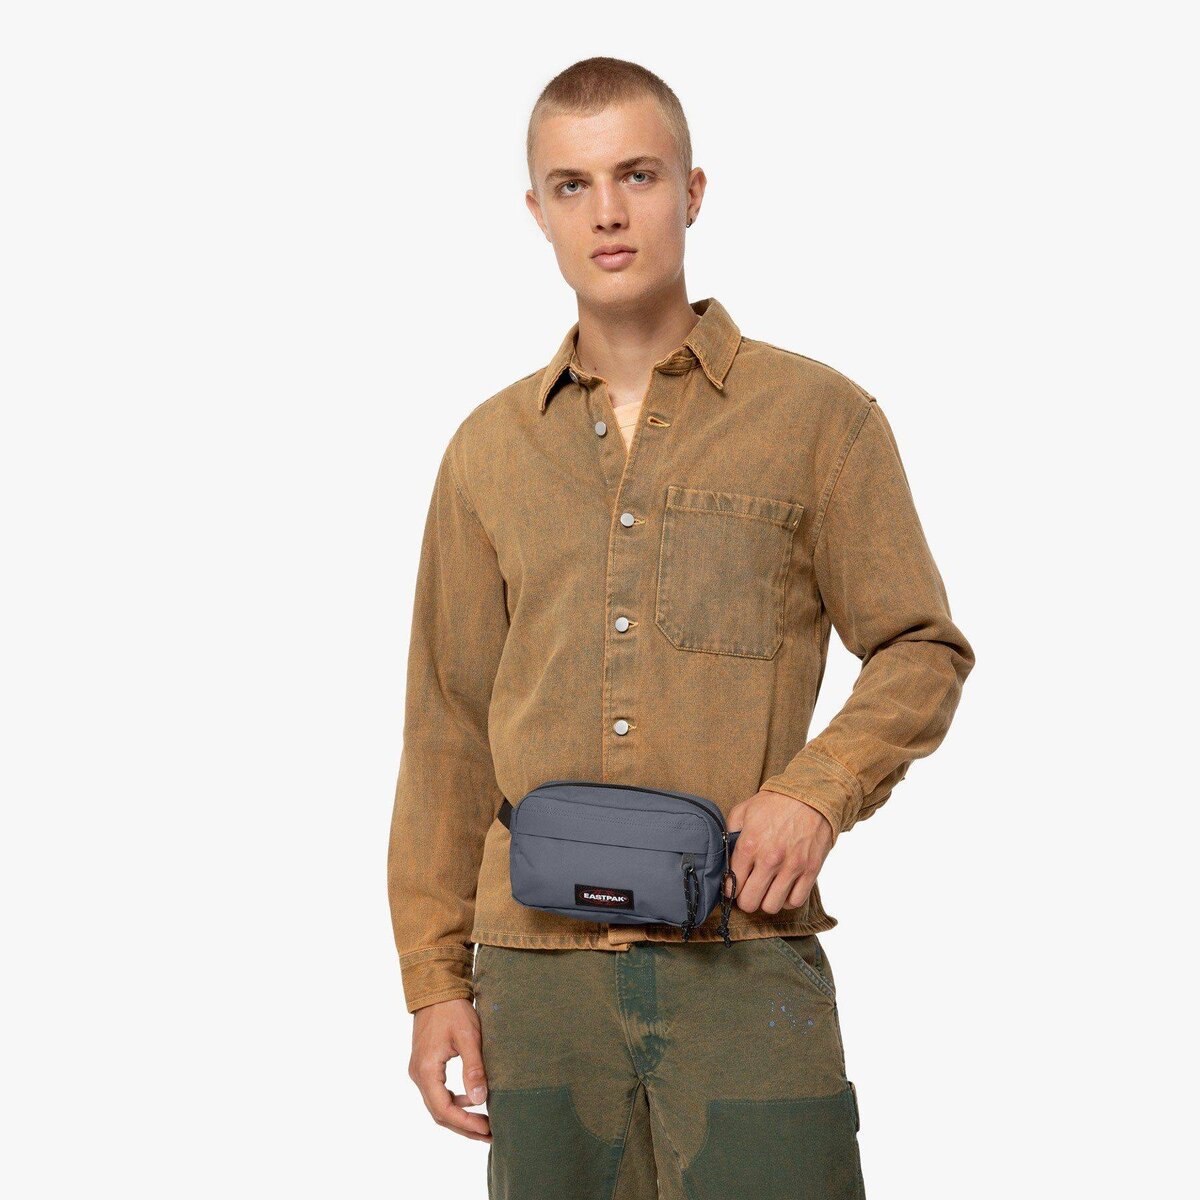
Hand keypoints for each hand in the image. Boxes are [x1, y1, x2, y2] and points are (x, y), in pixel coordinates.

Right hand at [408, 997, 491, 1141]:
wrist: (436, 989)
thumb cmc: (452, 1010)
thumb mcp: (468, 1037)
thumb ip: (473, 1069)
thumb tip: (480, 1100)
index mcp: (426, 1070)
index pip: (444, 1109)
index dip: (466, 1123)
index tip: (487, 1129)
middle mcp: (418, 1075)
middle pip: (439, 1113)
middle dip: (464, 1126)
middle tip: (489, 1133)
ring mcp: (419, 1071)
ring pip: (438, 1104)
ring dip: (460, 1115)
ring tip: (484, 1122)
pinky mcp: (425, 1065)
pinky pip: (438, 1092)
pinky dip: (454, 1101)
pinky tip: (471, 1098)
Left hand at [724, 789, 834, 913]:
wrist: (812, 796)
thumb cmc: (776, 803)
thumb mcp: (743, 810)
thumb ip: (729, 833)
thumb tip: (721, 854)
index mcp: (749, 844)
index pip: (732, 884)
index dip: (730, 889)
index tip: (734, 886)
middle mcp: (770, 859)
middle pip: (750, 901)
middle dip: (746, 900)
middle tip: (749, 891)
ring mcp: (792, 866)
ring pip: (772, 906)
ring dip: (767, 901)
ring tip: (767, 890)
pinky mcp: (811, 870)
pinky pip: (796, 901)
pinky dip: (788, 900)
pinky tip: (784, 889)